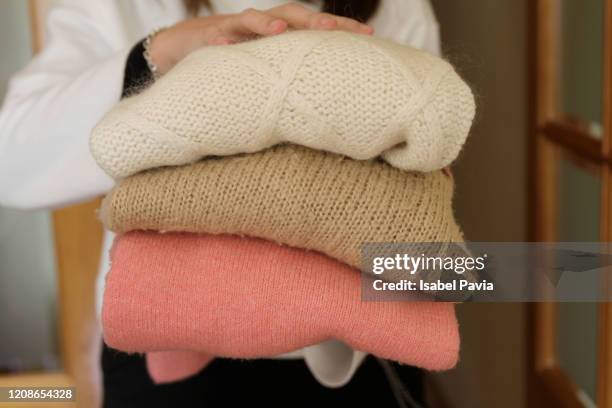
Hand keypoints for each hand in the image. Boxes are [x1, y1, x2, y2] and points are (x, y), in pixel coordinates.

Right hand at [149, 2, 373, 74]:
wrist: (191, 47)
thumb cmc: (241, 60)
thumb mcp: (272, 67)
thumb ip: (296, 73)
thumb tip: (334, 99)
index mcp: (284, 32)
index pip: (315, 26)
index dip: (341, 27)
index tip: (369, 36)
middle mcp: (265, 25)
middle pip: (292, 15)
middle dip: (313, 20)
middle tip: (334, 28)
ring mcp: (237, 27)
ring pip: (252, 18)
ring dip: (267, 23)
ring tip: (280, 30)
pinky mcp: (210, 36)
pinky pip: (216, 36)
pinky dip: (221, 40)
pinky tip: (224, 46)